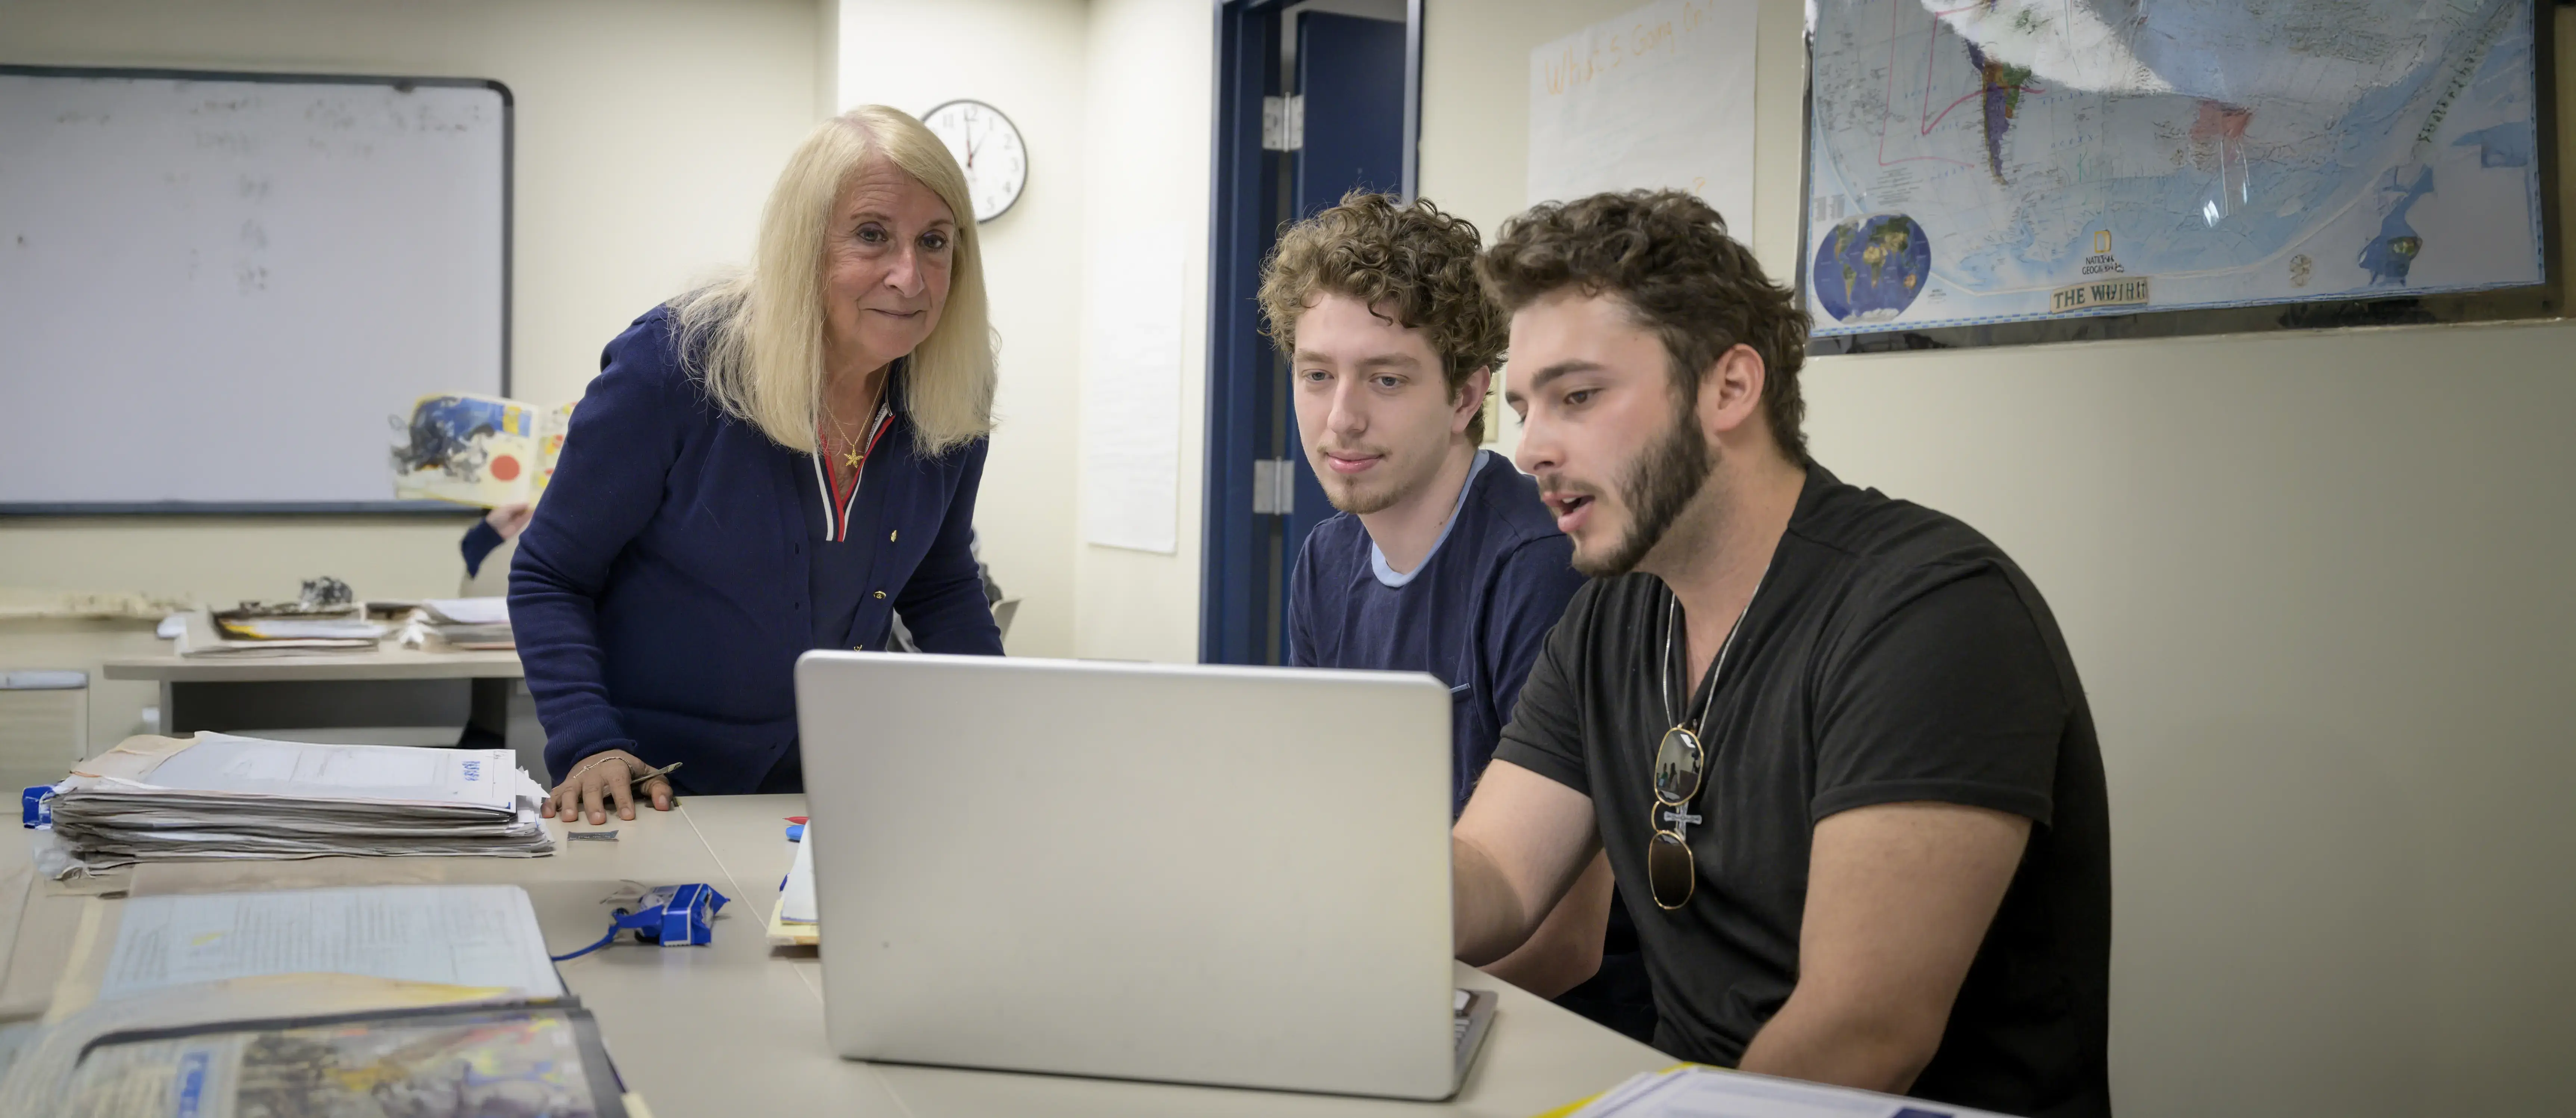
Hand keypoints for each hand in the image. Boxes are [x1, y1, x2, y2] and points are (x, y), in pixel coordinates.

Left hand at [485, 502, 534, 539]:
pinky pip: (524, 520)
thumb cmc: (498, 517)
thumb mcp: (507, 509)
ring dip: (529, 512)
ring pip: (523, 515)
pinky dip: (528, 517)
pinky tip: (534, 512)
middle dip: (527, 508)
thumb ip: (518, 506)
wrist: (495, 531)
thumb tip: (528, 503)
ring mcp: (515, 520)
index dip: (523, 504)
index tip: (530, 502)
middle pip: (521, 510)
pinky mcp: (519, 527)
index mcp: (506, 509)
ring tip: (536, 507)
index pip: (517, 506)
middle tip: (535, 504)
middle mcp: (511, 514)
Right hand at [545, 749, 672, 824]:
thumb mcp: (647, 774)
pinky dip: (550, 803)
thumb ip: (658, 788)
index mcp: (616, 768)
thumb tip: (665, 806)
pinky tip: (548, 815)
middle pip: (593, 789)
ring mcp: (577, 779)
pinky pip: (554, 794)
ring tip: (568, 819)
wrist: (600, 753)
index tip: (628, 816)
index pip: (620, 783)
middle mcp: (594, 773)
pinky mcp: (564, 786)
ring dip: (568, 804)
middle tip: (598, 821)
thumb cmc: (627, 770)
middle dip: (595, 805)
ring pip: (571, 791)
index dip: (624, 799)